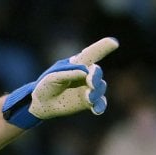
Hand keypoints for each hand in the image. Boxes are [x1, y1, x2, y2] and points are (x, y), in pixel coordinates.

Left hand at [2, 37, 118, 128]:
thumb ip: (68, 73)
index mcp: (77, 64)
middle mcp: (86, 75)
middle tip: (90, 82)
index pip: (91, 54)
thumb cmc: (45, 86)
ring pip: (100, 87)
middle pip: (97, 72)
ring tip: (88, 98)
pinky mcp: (88, 102)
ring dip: (96, 92)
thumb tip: (85, 73)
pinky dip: (100, 106)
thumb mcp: (52, 77)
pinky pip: (99, 103)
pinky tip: (96, 110)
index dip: (103, 47)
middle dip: (96, 76)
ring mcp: (88, 88)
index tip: (113, 43)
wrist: (41, 103)